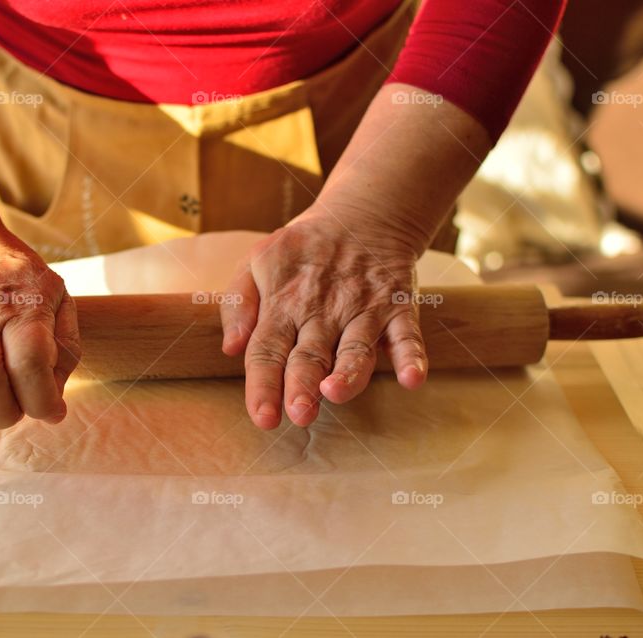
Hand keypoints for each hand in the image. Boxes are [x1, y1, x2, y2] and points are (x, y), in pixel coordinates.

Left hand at [220, 209, 427, 428]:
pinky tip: (411, 379)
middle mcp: (322, 310)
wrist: (363, 214)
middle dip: (303, 385)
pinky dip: (412, 357)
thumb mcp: (257, 262)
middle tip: (298, 414)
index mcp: (283, 303)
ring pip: (355, 349)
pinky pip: (408, 335)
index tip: (263, 418)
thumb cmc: (302, 251)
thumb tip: (230, 348)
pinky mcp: (398, 307)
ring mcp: (363, 309)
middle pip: (309, 355)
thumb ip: (238, 304)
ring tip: (336, 393)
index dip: (263, 385)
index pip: (267, 349)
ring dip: (348, 373)